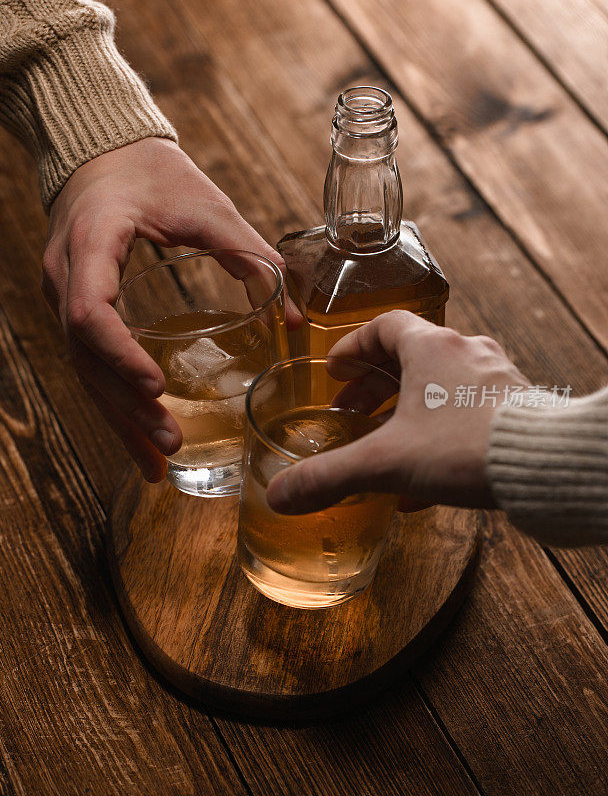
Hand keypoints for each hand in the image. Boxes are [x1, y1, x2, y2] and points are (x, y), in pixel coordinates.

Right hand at [42, 137, 298, 480]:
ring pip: (83, 370)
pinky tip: (139, 435)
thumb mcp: (203, 204)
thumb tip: (293, 315)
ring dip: (119, 417)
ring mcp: (64, 295)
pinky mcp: (76, 308)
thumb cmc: (151, 171)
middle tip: (170, 443)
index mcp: (91, 243)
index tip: (158, 386)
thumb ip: (248, 252)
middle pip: (85, 356)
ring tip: (155, 463)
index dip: (119, 354)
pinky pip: (90, 364)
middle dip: (126, 404)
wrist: (102, 150)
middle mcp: (66, 276)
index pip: (90, 312)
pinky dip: (115, 401)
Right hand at [266, 310, 529, 513]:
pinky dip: (437, 435)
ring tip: (384, 444)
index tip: (336, 370)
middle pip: (410, 358)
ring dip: (407, 411)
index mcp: (431, 347)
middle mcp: (465, 354)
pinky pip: (465, 413)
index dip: (354, 347)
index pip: (384, 327)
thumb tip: (278, 495)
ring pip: (440, 386)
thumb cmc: (465, 448)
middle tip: (351, 412)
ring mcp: (494, 380)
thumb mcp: (385, 461)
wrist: (543, 467)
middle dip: (375, 387)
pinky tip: (421, 481)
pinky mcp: (514, 409)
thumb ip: (328, 476)